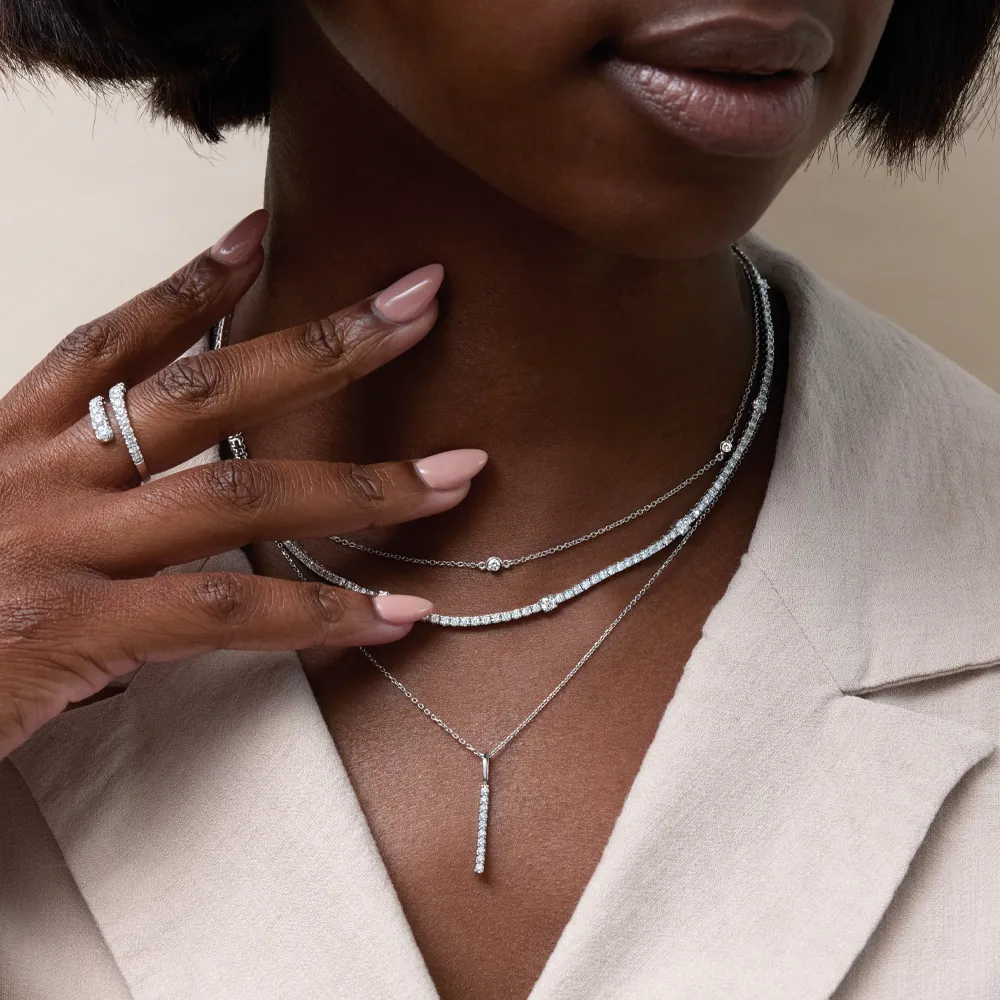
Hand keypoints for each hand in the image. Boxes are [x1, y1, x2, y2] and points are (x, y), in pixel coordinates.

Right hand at [0, 210, 486, 760]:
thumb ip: (62, 506)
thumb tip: (146, 511)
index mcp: (12, 443)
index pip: (114, 338)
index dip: (193, 281)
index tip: (261, 232)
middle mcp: (45, 474)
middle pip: (210, 386)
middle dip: (326, 344)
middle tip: (418, 303)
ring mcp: (67, 546)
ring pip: (244, 491)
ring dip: (363, 484)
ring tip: (457, 473)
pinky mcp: (78, 630)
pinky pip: (231, 611)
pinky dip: (321, 615)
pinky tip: (393, 615)